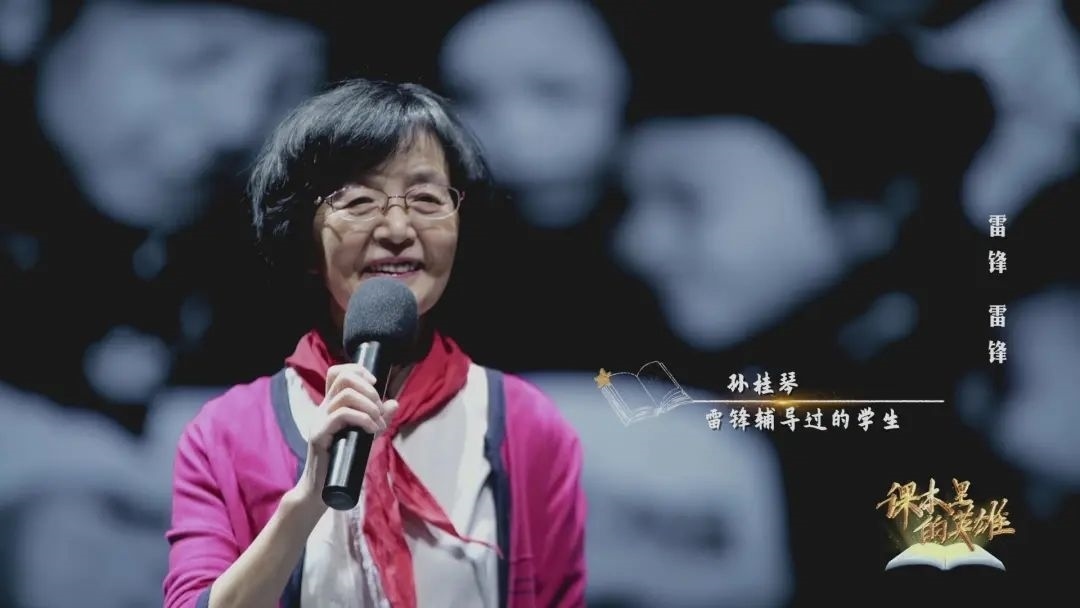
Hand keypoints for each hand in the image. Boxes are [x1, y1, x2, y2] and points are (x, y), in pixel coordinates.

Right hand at [291, 364, 399, 511]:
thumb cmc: (344, 462)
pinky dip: (364, 419)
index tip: (375, 384)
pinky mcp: (319, 435)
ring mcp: (319, 420)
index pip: (337, 372)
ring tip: (378, 424)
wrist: (322, 489)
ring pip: (346, 395)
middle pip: (343, 377)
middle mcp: (323, 409)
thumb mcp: (366, 436)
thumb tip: (394, 402)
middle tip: (380, 411)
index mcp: (331, 405)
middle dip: (369, 390)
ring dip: (370, 407)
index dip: (358, 370)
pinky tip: (372, 431)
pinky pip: (343, 415)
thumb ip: (378, 419)